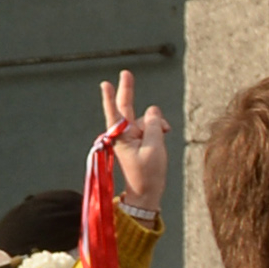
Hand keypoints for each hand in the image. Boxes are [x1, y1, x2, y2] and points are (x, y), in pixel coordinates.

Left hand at [103, 70, 173, 222]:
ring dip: (156, 124)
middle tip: (125, 73)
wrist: (146, 194)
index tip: (104, 83)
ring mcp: (131, 138)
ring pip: (146, 120)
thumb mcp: (154, 147)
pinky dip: (158, 129)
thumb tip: (152, 110)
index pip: (115, 113)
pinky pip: (150, 127)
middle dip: (127, 91)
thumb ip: (154, 125)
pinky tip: (164, 135)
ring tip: (161, 140)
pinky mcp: (139, 142)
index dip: (111, 97)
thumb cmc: (147, 174)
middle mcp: (124, 135)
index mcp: (122, 137)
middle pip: (126, 109)